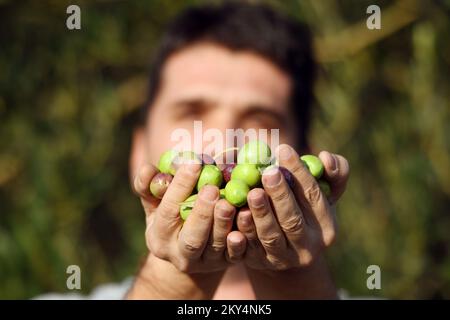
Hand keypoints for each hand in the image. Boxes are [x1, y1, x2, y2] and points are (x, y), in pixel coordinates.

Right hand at [133, 162, 246, 272]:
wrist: (191, 250)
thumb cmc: (172, 216)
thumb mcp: (156, 203)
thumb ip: (149, 186)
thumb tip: (148, 169)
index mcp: (159, 237)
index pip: (167, 212)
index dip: (179, 188)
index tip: (193, 164)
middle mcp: (180, 255)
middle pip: (192, 237)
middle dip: (202, 213)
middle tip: (212, 188)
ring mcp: (205, 263)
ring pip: (215, 246)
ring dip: (223, 224)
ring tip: (230, 202)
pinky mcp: (226, 264)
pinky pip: (236, 254)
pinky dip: (241, 239)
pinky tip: (246, 218)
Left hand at [236, 144, 348, 270]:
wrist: (285, 248)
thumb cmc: (304, 209)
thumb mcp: (322, 193)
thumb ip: (332, 172)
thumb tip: (325, 157)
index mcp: (326, 227)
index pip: (313, 196)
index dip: (299, 173)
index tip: (283, 149)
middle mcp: (307, 247)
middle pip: (292, 220)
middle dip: (280, 195)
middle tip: (268, 172)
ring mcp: (282, 258)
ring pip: (270, 236)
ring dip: (261, 214)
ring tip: (252, 192)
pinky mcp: (259, 263)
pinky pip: (248, 248)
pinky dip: (243, 232)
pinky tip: (237, 215)